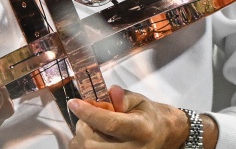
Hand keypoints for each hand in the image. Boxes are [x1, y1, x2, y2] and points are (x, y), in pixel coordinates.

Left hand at [68, 86, 189, 148]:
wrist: (161, 135)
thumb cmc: (147, 115)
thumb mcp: (138, 100)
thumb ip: (122, 97)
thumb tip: (110, 92)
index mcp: (140, 129)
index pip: (110, 124)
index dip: (89, 113)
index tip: (73, 102)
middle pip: (92, 143)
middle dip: (83, 126)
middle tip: (87, 116)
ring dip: (82, 136)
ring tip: (93, 127)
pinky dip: (84, 144)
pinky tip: (94, 137)